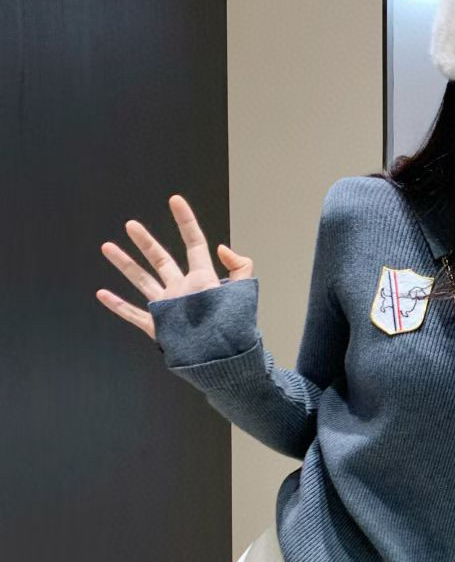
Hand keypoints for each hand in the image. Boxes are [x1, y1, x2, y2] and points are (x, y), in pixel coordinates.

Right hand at [96, 193, 252, 340]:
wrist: (226, 360)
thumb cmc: (237, 329)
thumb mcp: (244, 294)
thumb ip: (240, 268)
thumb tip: (222, 247)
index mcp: (203, 280)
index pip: (194, 244)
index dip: (186, 221)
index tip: (176, 200)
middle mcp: (183, 290)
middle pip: (161, 259)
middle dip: (146, 242)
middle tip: (130, 224)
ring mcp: (169, 307)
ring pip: (142, 281)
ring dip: (125, 265)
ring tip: (107, 247)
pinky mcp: (159, 326)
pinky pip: (135, 314)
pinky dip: (118, 306)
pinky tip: (103, 294)